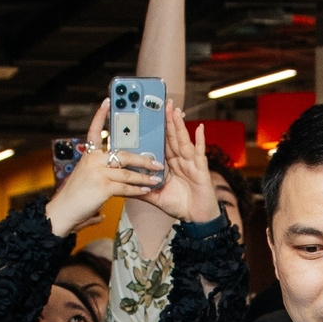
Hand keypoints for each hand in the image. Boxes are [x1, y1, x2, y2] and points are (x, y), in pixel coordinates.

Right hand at [48, 99, 159, 237]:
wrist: (61, 213)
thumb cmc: (74, 198)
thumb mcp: (85, 178)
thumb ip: (99, 172)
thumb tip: (117, 173)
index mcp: (88, 156)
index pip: (94, 131)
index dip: (100, 115)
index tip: (108, 101)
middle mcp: (92, 160)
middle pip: (123, 154)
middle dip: (143, 159)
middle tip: (157, 162)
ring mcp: (97, 173)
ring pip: (127, 172)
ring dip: (144, 177)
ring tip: (156, 178)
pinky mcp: (102, 187)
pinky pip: (125, 187)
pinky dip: (137, 189)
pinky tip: (146, 190)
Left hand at [146, 105, 219, 227]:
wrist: (197, 219)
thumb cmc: (179, 206)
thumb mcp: (155, 198)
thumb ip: (140, 191)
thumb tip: (121, 188)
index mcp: (169, 164)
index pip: (160, 143)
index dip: (156, 130)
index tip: (148, 115)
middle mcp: (180, 160)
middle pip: (171, 137)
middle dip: (167, 120)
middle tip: (162, 102)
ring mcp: (191, 163)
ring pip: (182, 141)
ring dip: (179, 125)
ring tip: (174, 110)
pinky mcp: (201, 169)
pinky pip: (200, 152)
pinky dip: (200, 140)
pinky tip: (199, 128)